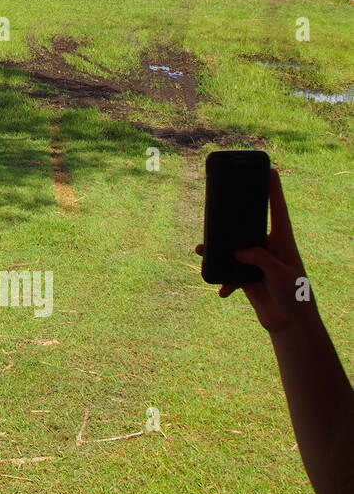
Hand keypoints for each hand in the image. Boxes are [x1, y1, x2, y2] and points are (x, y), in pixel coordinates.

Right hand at [198, 169, 318, 333]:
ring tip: (199, 250)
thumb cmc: (294, 295)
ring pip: (231, 248)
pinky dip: (222, 281)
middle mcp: (268, 247)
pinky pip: (228, 272)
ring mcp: (256, 261)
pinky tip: (222, 291)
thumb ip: (259, 257)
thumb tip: (236, 250)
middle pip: (247, 225)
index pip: (277, 210)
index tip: (270, 169)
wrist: (290, 323)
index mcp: (283, 241)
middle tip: (218, 203)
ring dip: (215, 251)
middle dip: (231, 217)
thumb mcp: (279, 273)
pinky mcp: (247, 277)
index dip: (274, 189)